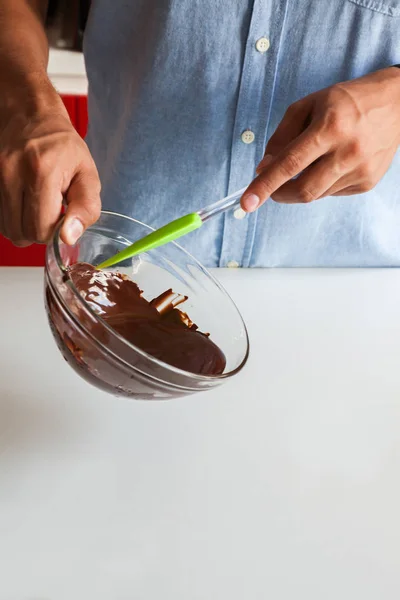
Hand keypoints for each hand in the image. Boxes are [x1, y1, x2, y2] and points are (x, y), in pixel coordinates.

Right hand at [0, 87, 100, 245]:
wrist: (32, 116)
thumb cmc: (63, 147)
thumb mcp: (87, 175)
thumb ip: (85, 208)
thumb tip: (68, 237)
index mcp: (41, 171)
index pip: (41, 229)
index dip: (55, 230)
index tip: (62, 215)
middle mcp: (11, 172)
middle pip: (21, 233)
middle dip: (39, 230)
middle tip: (50, 211)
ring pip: (6, 228)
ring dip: (24, 225)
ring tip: (36, 205)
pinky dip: (12, 217)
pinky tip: (23, 202)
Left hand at [241, 68, 399, 210]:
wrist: (396, 104)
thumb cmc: (346, 101)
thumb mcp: (307, 106)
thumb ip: (281, 137)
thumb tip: (264, 168)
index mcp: (330, 127)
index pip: (290, 164)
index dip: (265, 186)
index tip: (246, 203)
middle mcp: (348, 151)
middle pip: (303, 190)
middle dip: (280, 194)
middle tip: (271, 187)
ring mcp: (361, 170)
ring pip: (316, 194)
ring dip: (301, 185)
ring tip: (311, 162)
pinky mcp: (368, 182)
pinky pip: (332, 193)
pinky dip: (321, 184)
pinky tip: (330, 164)